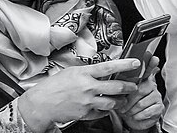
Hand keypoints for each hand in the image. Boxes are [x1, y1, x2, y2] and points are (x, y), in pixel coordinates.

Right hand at [17, 59, 141, 132]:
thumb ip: (89, 70)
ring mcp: (87, 102)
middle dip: (129, 87)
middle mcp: (88, 87)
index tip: (136, 63)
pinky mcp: (85, 113)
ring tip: (123, 99)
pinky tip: (107, 107)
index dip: (125, 65)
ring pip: (112, 102)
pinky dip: (106, 110)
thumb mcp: (73, 71)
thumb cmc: (55, 85)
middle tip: (134, 86)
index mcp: (85, 73)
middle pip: (116, 87)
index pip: (110, 67)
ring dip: (120, 101)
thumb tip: (104, 68)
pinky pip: (101, 112)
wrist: (41, 103)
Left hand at [118, 56, 164, 130]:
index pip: (147, 69)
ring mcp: (156, 96)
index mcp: (142, 80)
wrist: (133, 121)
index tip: (152, 57)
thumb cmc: (128, 105)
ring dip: (132, 110)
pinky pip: (147, 111)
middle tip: (122, 107)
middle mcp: (151, 86)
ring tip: (128, 112)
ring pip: (142, 103)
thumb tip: (117, 79)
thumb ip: (122, 85)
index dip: (150, 63)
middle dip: (129, 101)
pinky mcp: (158, 107)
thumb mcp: (122, 94)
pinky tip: (135, 116)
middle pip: (140, 89)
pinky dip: (138, 116)